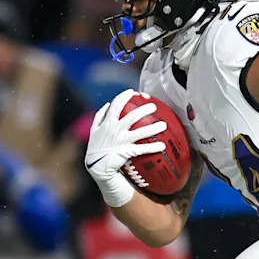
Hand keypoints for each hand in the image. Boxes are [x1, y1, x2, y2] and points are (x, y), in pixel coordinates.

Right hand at [85, 90, 165, 204]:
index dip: (124, 97)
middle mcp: (115, 130)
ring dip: (153, 128)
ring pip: (140, 132)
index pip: (116, 105)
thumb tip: (107, 104)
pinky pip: (142, 149)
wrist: (96, 166)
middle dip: (144, 110)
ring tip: (164, 125)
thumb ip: (100, 117)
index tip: (132, 92)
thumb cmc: (96, 148)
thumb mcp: (94, 131)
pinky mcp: (126, 152)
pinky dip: (153, 148)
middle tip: (153, 106)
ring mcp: (121, 141)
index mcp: (107, 123)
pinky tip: (162, 146)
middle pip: (132, 116)